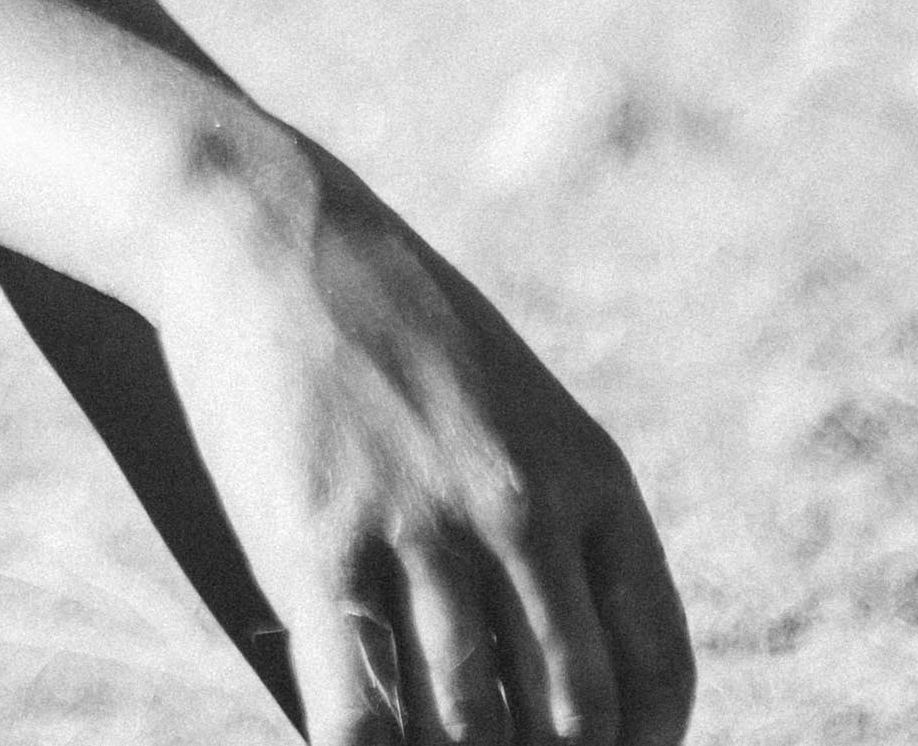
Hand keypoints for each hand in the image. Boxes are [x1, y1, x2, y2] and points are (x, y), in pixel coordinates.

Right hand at [148, 134, 695, 742]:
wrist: (263, 224)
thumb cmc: (384, 323)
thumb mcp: (508, 405)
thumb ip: (547, 525)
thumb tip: (545, 682)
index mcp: (588, 473)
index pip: (655, 667)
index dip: (637, 745)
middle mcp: (519, 508)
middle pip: (568, 720)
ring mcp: (420, 527)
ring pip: (467, 730)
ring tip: (424, 734)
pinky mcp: (318, 544)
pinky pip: (359, 717)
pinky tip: (359, 742)